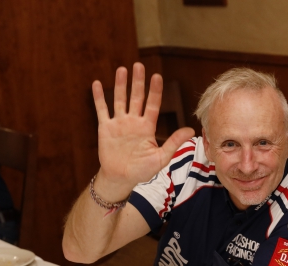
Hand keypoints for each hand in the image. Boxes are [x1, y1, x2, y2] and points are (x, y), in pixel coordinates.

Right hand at [92, 63, 193, 197]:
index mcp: (147, 127)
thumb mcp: (161, 157)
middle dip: (138, 82)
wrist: (121, 178)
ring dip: (120, 85)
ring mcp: (119, 123)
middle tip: (139, 65)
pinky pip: (102, 110)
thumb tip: (191, 130)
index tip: (157, 76)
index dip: (155, 91)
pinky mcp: (105, 128)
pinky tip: (96, 84)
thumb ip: (174, 142)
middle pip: (136, 98)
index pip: (152, 105)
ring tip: (122, 70)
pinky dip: (99, 98)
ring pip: (120, 100)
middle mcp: (133, 122)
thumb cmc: (142, 170)